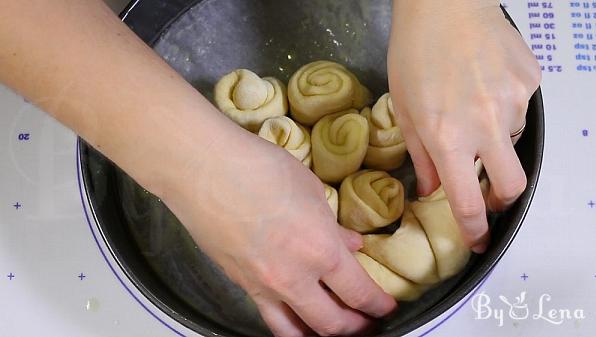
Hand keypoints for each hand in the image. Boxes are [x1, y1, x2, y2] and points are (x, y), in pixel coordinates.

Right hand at [162, 128, 396, 336]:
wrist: (204, 169)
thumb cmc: (260, 169)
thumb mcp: (310, 190)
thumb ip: (333, 226)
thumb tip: (349, 244)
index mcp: (321, 250)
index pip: (359, 293)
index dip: (378, 305)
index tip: (385, 307)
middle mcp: (294, 278)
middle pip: (333, 324)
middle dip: (356, 328)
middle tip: (365, 323)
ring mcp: (264, 286)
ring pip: (297, 332)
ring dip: (321, 335)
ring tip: (331, 331)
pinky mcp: (239, 284)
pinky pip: (269, 317)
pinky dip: (287, 325)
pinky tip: (294, 317)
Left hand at [388, 0, 540, 251]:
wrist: (444, 3)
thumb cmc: (413, 53)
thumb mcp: (404, 109)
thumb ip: (421, 155)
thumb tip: (432, 189)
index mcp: (448, 137)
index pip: (467, 202)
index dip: (475, 229)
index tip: (477, 240)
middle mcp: (486, 125)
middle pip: (513, 187)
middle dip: (503, 201)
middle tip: (488, 194)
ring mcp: (514, 102)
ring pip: (515, 142)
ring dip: (495, 140)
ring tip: (471, 108)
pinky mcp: (530, 80)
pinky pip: (521, 108)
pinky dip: (503, 108)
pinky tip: (483, 84)